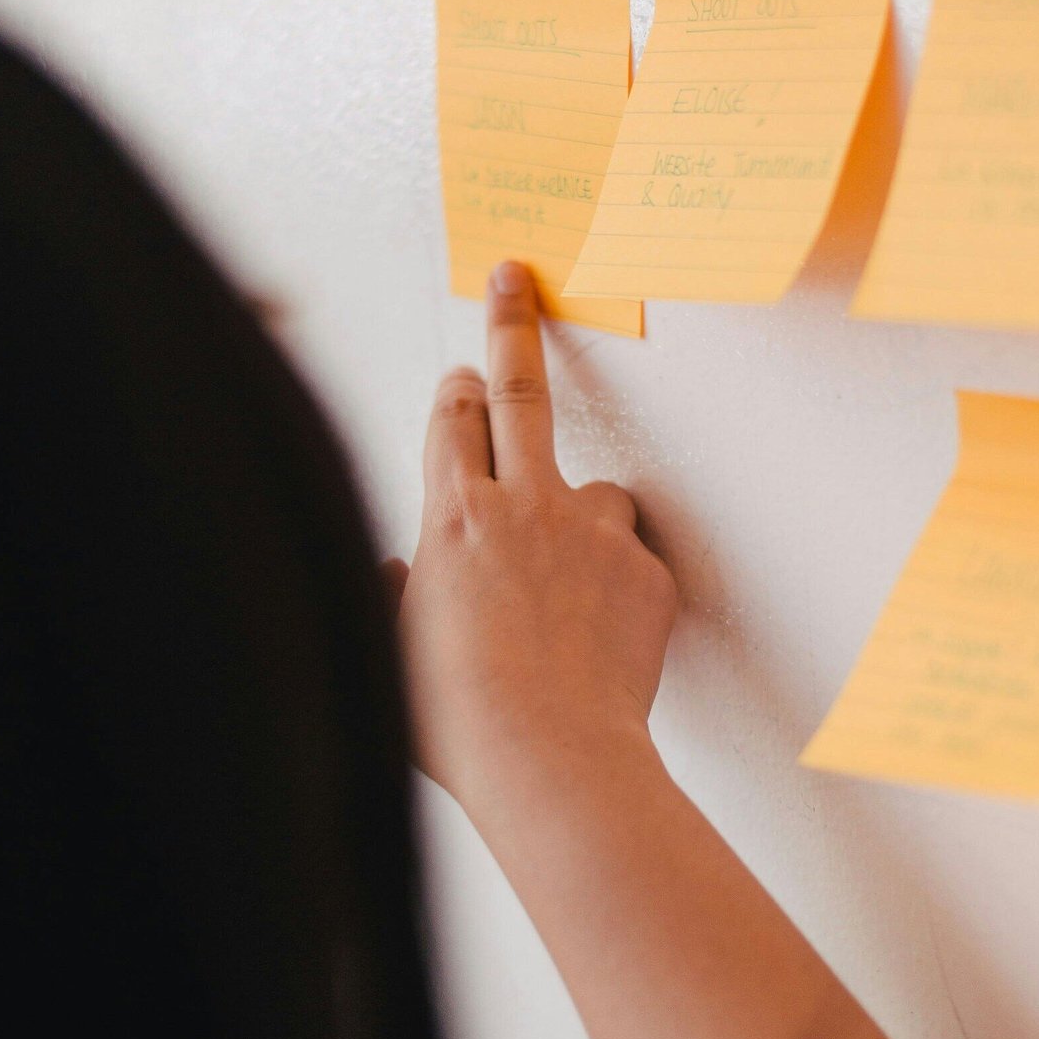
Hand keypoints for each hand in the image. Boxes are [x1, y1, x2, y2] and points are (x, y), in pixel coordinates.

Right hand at [397, 263, 677, 826]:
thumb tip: (399, 571)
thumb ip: (395, 595)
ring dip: (583, 514)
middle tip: (518, 278)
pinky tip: (602, 638)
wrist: (550, 760)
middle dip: (513, 327)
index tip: (459, 372)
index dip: (453, 391)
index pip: (449, 422)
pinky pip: (632, 561)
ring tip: (572, 582)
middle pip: (518, 392)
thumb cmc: (459, 722)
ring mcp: (593, 533)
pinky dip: (619, 585)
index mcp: (453, 519)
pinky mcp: (646, 571)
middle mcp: (524, 507)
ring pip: (596, 491)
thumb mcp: (391, 651)